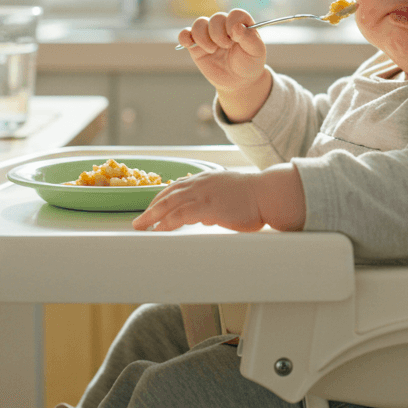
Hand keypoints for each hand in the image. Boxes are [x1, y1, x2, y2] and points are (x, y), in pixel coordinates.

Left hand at [133, 170, 265, 231]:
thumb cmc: (255, 197)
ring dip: (153, 215)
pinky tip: (159, 229)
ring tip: (141, 226)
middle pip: (168, 195)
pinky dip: (167, 222)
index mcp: (206, 179)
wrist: (268, 194)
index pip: (177, 187)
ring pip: (170, 203)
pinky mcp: (208, 206)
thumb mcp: (229, 196)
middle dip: (151, 208)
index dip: (161, 198)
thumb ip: (215, 204)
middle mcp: (201, 183)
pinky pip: (181, 214)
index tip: (152, 208)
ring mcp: (204, 193)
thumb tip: (207, 216)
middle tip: (139, 220)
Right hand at [179, 9, 267, 92]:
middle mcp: (224, 26)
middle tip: (226, 46)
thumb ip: (250, 38)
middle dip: (219, 34)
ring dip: (203, 37)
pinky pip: (185, 34)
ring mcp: (209, 35)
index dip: (233, 22)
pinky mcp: (197, 46)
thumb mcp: (256, 52)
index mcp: (241, 24)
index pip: (235, 14)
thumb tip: (237, 26)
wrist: (239, 81)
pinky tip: (189, 45)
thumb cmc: (249, 63)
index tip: (235, 37)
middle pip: (216, 18)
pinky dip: (184, 37)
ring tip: (212, 50)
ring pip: (199, 24)